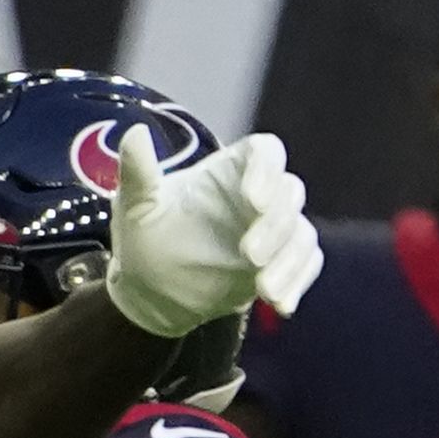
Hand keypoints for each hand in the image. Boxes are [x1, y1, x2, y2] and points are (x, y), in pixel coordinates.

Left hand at [104, 127, 322, 335]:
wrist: (150, 287)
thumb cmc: (144, 236)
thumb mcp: (134, 205)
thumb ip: (138, 171)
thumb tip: (135, 133)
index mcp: (228, 171)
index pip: (265, 152)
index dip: (267, 170)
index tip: (253, 199)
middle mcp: (258, 194)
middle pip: (289, 192)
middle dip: (275, 224)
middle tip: (249, 255)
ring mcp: (273, 229)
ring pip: (301, 231)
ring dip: (289, 260)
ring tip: (266, 290)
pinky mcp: (280, 260)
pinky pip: (304, 263)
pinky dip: (298, 281)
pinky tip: (281, 304)